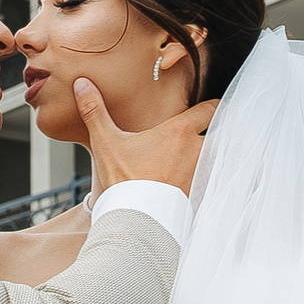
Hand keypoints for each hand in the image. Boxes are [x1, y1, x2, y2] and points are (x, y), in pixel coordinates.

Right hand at [75, 80, 217, 192]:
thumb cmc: (123, 181)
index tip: (208, 107)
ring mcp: (203, 173)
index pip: (211, 109)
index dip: (212, 106)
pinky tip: (195, 180)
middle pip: (221, 132)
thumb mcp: (106, 142)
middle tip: (206, 131)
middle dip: (216, 131)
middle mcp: (197, 150)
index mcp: (179, 132)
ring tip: (199, 156)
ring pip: (218, 156)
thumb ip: (95, 111)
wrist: (134, 220)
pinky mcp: (202, 193)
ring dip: (212, 154)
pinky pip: (213, 179)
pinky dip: (208, 177)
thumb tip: (82, 83)